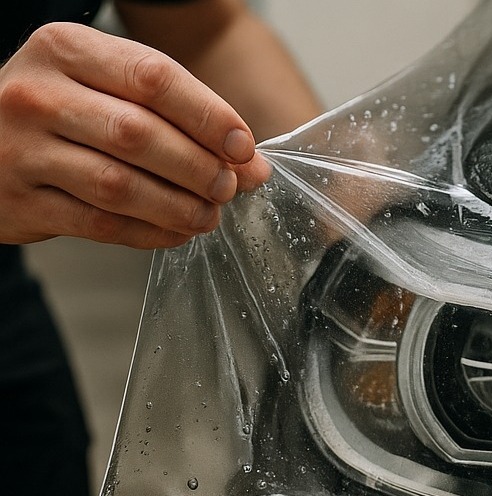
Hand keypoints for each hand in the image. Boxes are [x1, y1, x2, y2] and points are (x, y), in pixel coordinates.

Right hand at [0, 22, 271, 248]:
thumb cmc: (57, 111)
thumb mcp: (105, 88)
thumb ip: (176, 117)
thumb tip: (250, 165)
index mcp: (65, 49)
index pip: (153, 78)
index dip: (209, 117)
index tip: (243, 147)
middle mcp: (37, 94)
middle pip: (139, 134)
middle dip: (199, 167)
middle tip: (229, 187)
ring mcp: (22, 149)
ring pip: (120, 185)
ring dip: (178, 206)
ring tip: (209, 215)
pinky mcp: (20, 201)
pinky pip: (100, 224)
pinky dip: (149, 233)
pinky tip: (175, 232)